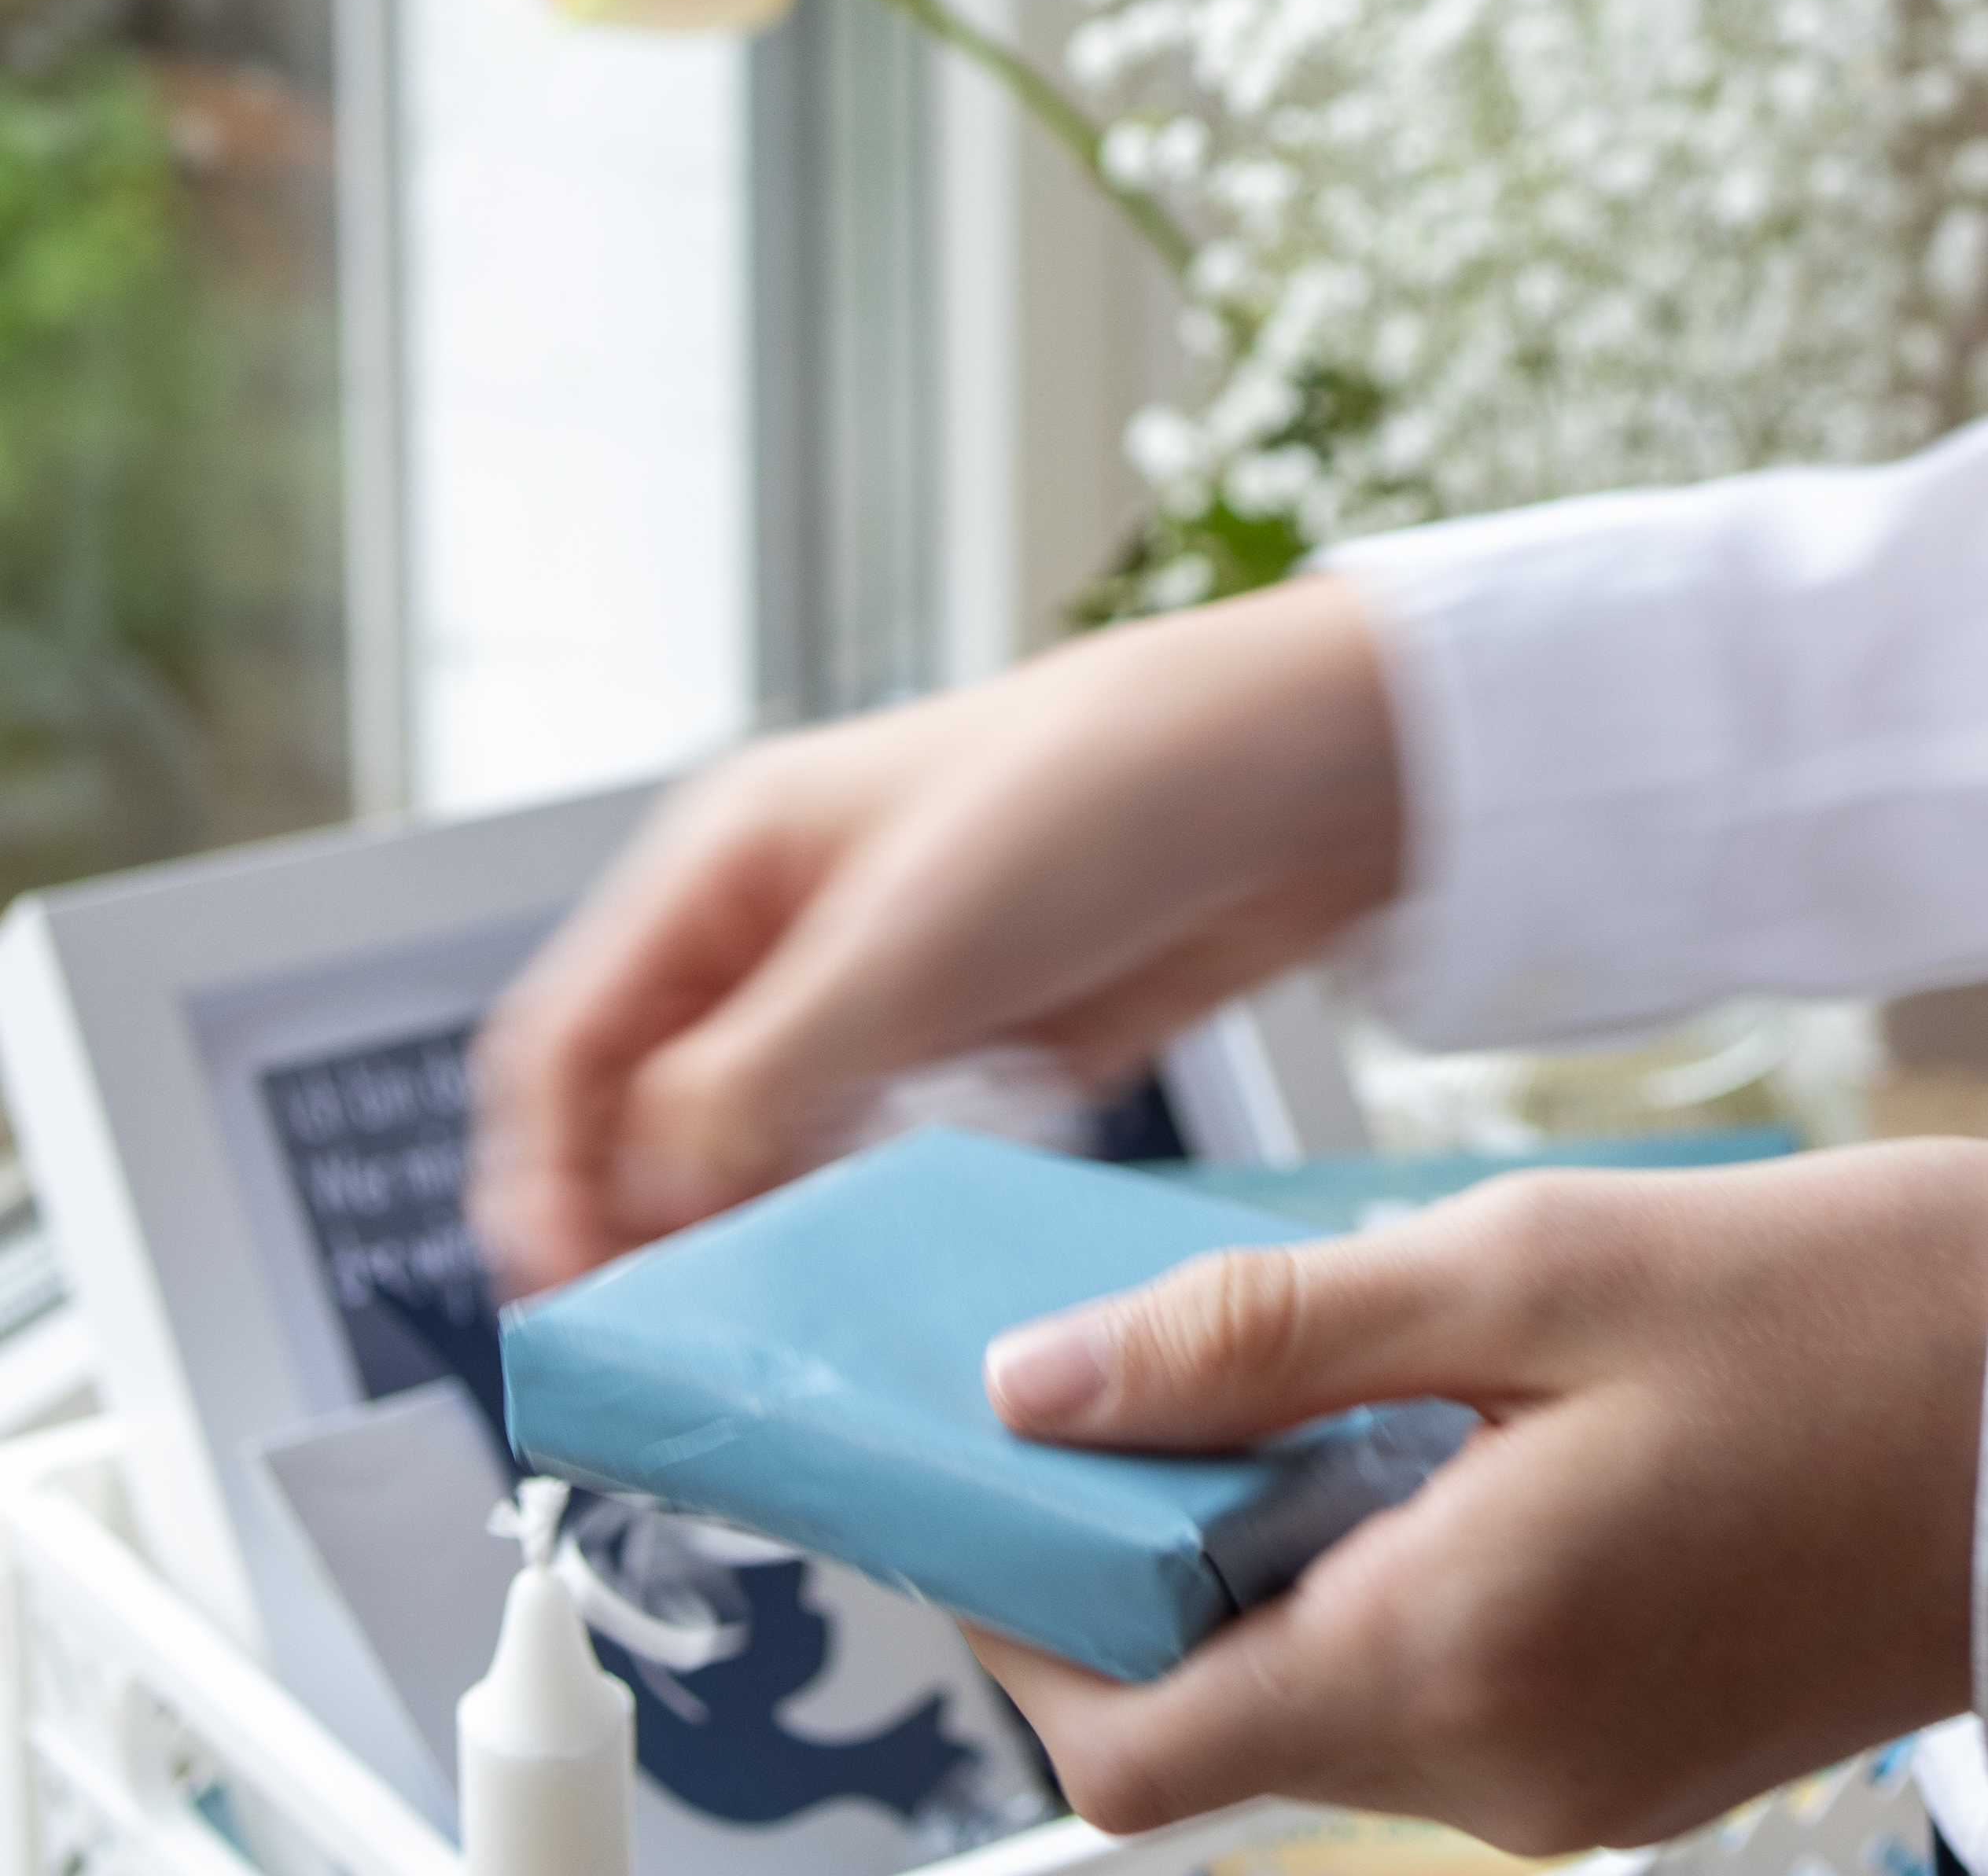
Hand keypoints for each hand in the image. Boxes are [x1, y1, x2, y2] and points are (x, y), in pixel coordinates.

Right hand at [470, 582, 1401, 1290]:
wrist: (1300, 779)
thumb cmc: (1108, 782)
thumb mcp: (909, 937)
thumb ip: (766, 1073)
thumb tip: (648, 1192)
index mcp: (728, 865)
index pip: (568, 1041)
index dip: (538, 1174)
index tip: (557, 1298)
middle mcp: (782, 936)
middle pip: (639, 1112)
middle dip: (623, 1228)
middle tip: (643, 1357)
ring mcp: (872, 1002)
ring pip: (741, 1156)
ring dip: (726, 1247)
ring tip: (736, 1355)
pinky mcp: (966, 1062)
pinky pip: (856, 1174)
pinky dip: (831, 1240)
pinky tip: (847, 1304)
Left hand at [970, 1139, 1987, 1853]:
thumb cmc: (1850, 1309)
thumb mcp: (1533, 1262)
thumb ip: (1265, 1334)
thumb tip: (1033, 1392)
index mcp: (1459, 1659)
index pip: (1124, 1748)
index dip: (1015, 1618)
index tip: (986, 1470)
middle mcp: (1505, 1774)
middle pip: (1216, 1724)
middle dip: (1142, 1564)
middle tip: (1147, 1366)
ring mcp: (1582, 1781)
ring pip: (1331, 1694)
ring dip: (1276, 1548)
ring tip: (1319, 1355)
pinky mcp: (1643, 1750)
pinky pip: (1447, 1680)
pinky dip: (1390, 1563)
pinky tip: (1442, 1414)